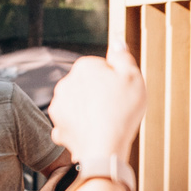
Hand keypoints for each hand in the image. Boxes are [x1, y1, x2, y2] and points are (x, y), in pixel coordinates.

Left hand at [49, 44, 145, 167]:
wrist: (104, 148)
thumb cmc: (122, 112)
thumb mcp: (132, 77)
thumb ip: (122, 56)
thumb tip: (117, 42)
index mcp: (83, 67)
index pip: (101, 68)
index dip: (115, 80)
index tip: (121, 92)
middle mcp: (65, 83)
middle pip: (87, 86)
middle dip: (99, 95)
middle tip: (115, 109)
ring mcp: (58, 107)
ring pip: (78, 106)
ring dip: (88, 112)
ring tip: (104, 123)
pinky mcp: (57, 127)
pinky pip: (72, 125)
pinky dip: (81, 130)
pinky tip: (93, 134)